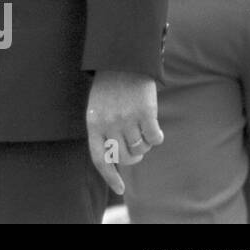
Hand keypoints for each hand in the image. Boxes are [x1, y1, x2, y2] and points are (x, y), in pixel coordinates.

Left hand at [86, 69, 162, 193]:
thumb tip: (117, 158)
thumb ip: (104, 131)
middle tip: (135, 145)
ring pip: (141, 148)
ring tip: (141, 128)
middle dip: (132, 156)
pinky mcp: (146, 113)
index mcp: (93, 123)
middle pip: (125, 157)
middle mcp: (109, 123)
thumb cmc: (109, 87)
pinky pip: (155, 138)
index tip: (119, 189)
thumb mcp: (98, 108)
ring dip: (144, 143)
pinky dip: (156, 136)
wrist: (122, 60)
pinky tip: (153, 124)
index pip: (100, 158)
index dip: (109, 176)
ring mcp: (127, 119)